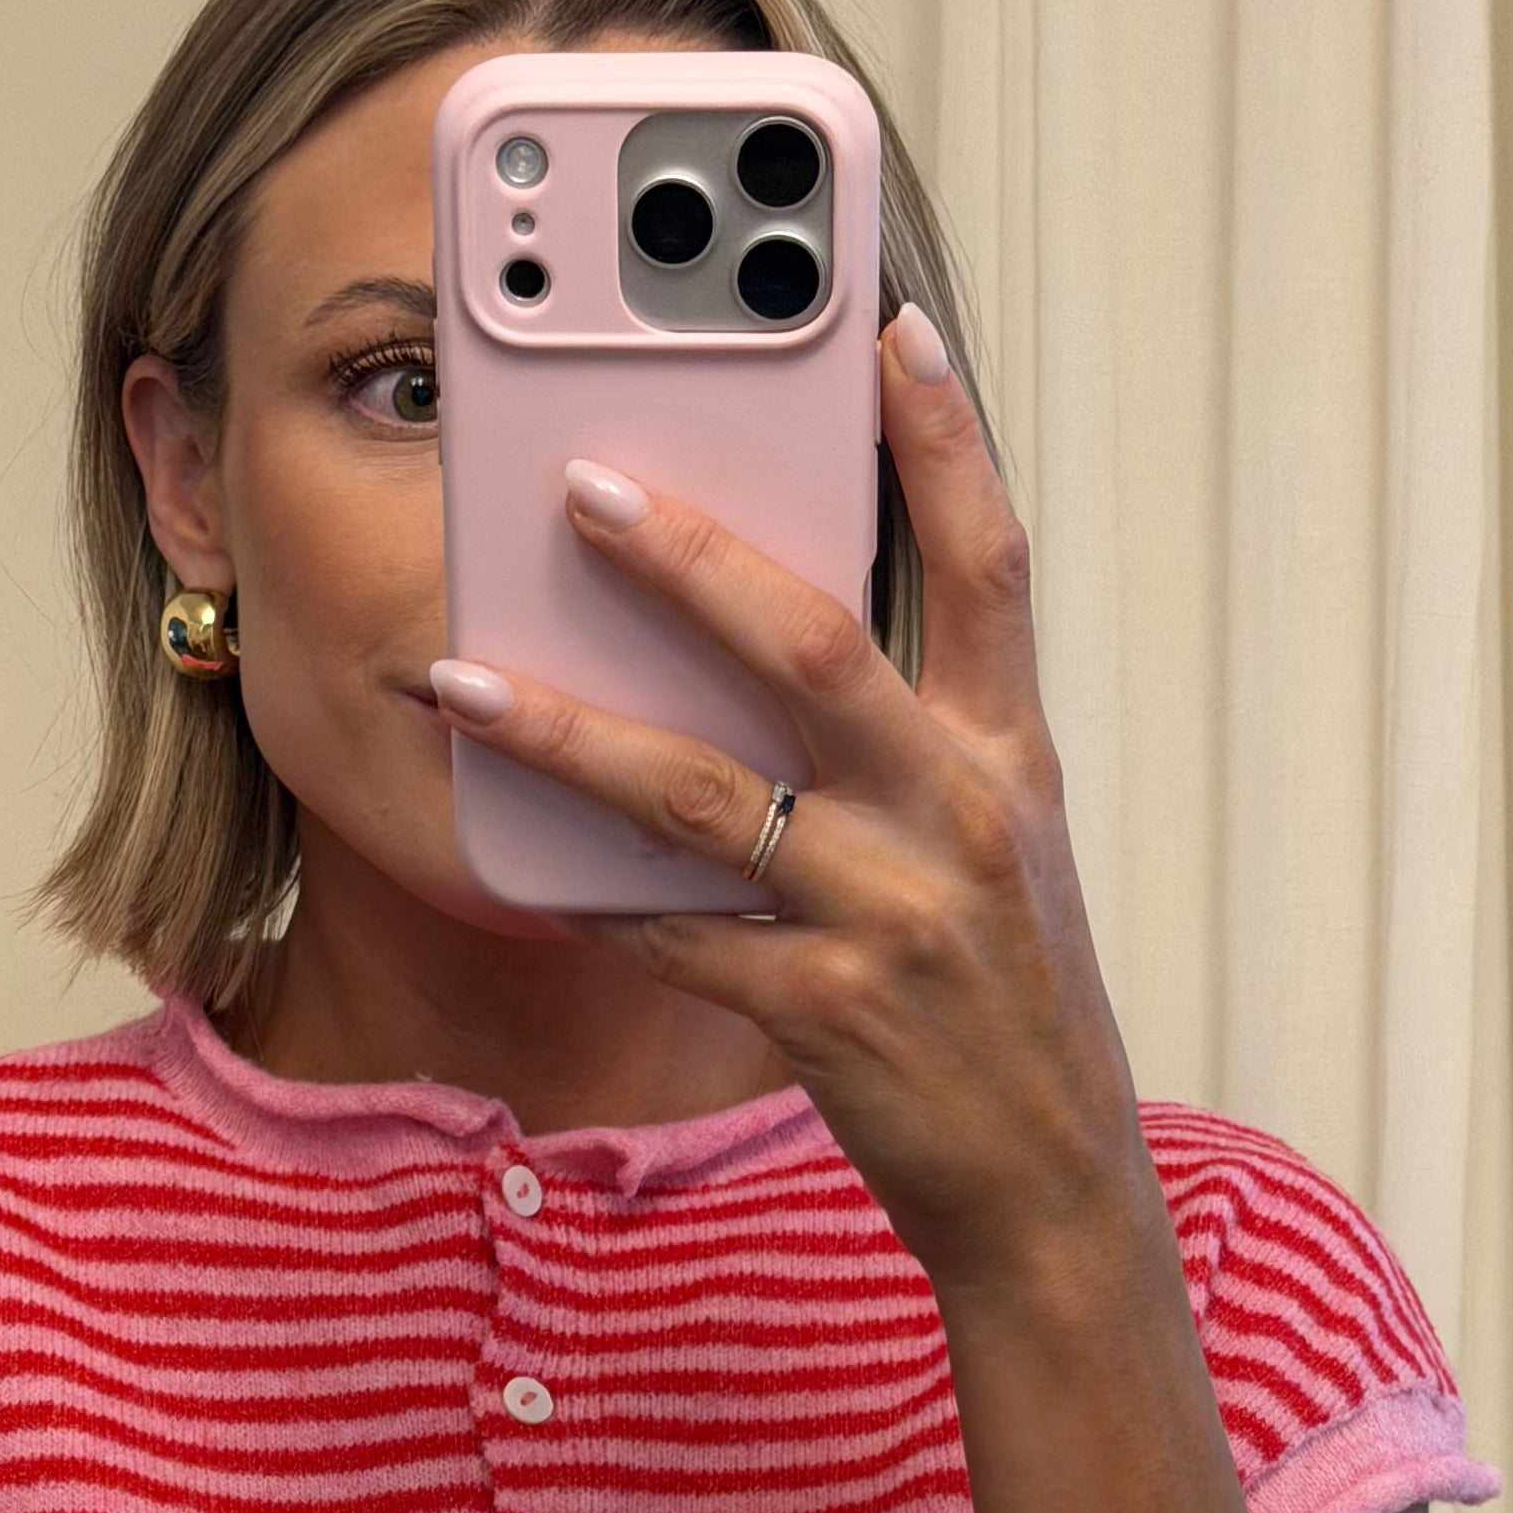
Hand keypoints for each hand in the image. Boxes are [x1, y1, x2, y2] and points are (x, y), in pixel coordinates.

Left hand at [426, 303, 1150, 1299]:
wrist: (1049, 1189)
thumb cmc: (1005, 1006)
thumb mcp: (1000, 850)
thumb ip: (915, 740)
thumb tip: (773, 633)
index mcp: (1009, 758)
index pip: (988, 565)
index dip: (943, 440)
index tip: (886, 323)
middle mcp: (959, 818)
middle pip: (812, 648)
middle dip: (687, 558)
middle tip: (579, 481)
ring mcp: (890, 918)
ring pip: (704, 796)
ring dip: (569, 732)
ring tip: (463, 682)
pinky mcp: (823, 1015)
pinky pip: (675, 935)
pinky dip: (589, 896)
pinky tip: (513, 858)